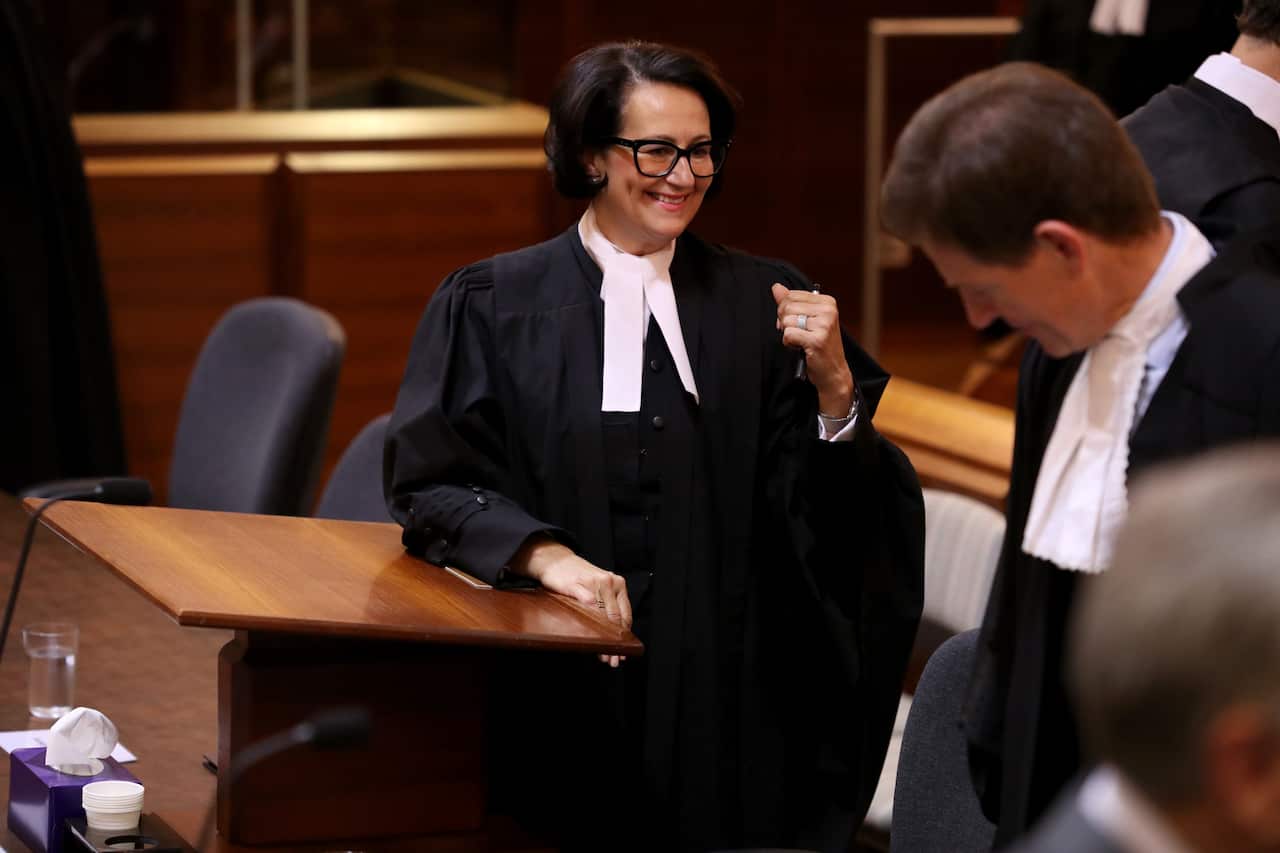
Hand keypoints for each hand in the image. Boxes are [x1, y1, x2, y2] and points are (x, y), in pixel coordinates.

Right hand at [509, 538, 631, 667]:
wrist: (555, 560)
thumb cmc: (578, 578)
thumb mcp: (597, 589)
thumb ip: (607, 607)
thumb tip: (613, 636)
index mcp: (617, 584)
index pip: (625, 614)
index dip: (624, 636)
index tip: (623, 652)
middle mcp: (609, 582)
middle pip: (616, 617)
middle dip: (615, 642)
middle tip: (613, 659)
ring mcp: (592, 583)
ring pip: (603, 615)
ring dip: (604, 638)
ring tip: (603, 654)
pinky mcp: (576, 585)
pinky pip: (586, 606)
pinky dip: (589, 623)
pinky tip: (590, 636)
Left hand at [772, 283, 854, 416]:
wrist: (833, 372)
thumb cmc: (819, 346)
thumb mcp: (807, 319)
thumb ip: (791, 302)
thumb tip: (776, 287)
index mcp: (827, 302)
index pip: (791, 295)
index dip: (786, 311)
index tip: (797, 323)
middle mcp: (828, 311)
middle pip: (786, 307)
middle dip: (785, 322)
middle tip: (798, 333)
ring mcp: (823, 325)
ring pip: (786, 321)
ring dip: (788, 334)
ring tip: (801, 341)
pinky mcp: (816, 340)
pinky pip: (788, 335)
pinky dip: (789, 343)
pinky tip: (800, 347)